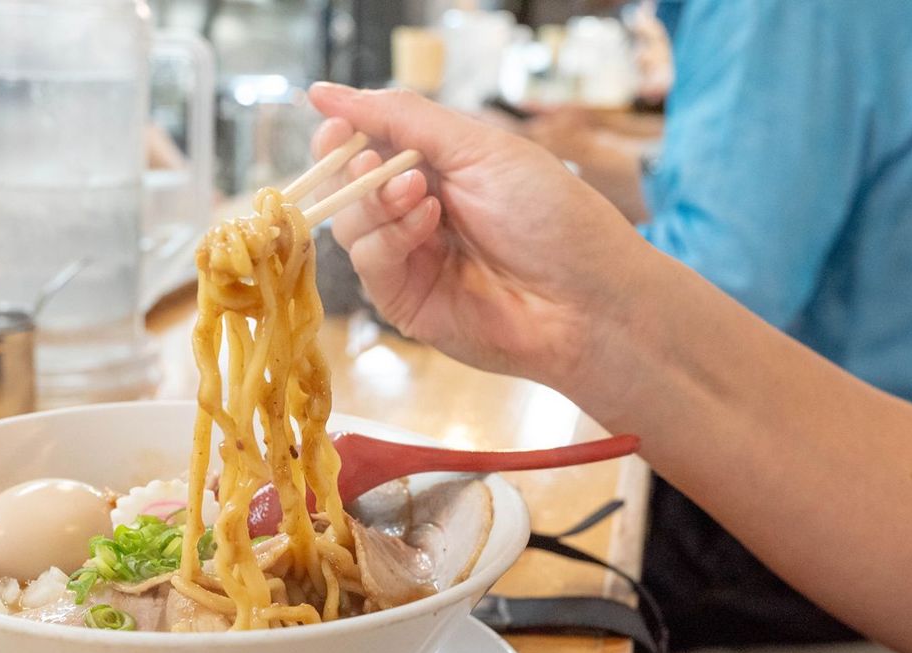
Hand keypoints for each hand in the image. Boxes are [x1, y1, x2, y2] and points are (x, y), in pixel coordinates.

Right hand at [307, 83, 649, 390]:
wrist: (585, 298)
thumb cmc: (550, 215)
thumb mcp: (480, 148)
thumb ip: (405, 118)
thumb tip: (326, 92)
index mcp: (437, 168)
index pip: (366, 144)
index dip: (343, 133)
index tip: (337, 123)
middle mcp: (416, 212)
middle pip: (346, 185)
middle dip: (350, 167)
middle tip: (369, 161)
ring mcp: (409, 258)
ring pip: (350, 223)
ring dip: (376, 200)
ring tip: (419, 193)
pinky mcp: (404, 301)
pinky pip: (368, 263)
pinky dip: (389, 238)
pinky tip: (427, 225)